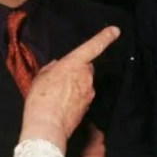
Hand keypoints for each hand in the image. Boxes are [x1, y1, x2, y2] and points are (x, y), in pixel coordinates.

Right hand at [20, 26, 119, 151]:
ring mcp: (89, 93)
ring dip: (74, 86)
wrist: (47, 126)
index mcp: (74, 63)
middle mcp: (86, 76)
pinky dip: (74, 99)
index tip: (115, 30)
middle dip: (77, 71)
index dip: (104, 37)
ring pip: (84, 84)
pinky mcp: (88, 107)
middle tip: (59, 79)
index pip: (93, 47)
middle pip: (86, 69)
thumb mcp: (41, 77)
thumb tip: (58, 66)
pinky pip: (82, 97)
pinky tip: (61, 105)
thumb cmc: (41, 97)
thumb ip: (52, 68)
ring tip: (56, 95)